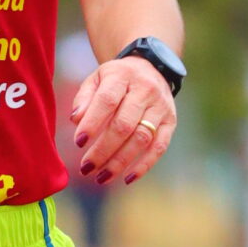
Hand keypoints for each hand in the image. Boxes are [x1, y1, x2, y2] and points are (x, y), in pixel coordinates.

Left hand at [69, 56, 177, 187]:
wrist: (151, 68)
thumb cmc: (116, 79)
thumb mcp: (97, 79)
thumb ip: (84, 99)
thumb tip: (76, 120)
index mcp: (122, 76)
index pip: (107, 101)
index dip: (92, 123)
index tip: (78, 142)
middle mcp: (145, 90)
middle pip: (124, 124)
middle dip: (103, 150)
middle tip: (86, 168)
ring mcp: (160, 107)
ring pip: (141, 138)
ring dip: (120, 162)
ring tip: (101, 177)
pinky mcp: (171, 122)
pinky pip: (159, 147)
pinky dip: (144, 165)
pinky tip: (127, 178)